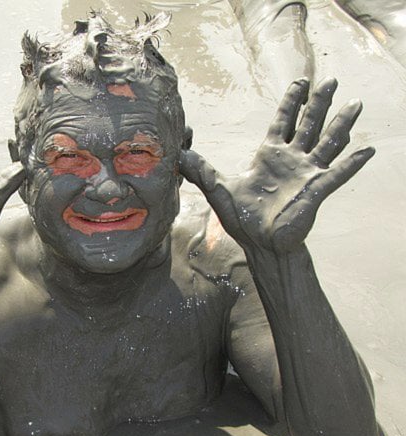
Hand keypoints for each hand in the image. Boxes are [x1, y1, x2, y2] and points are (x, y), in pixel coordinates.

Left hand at [178, 78, 373, 253]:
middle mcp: (291, 160)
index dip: (292, 102)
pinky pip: (337, 174)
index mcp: (270, 156)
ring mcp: (306, 174)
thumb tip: (179, 155)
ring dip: (342, 123)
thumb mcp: (219, 190)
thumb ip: (202, 171)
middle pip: (309, 124)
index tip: (301, 82)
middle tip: (331, 80)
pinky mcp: (316, 190)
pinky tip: (368, 151)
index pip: (284, 121)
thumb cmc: (243, 219)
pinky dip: (353, 163)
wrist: (261, 244)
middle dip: (320, 103)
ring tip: (356, 102)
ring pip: (328, 142)